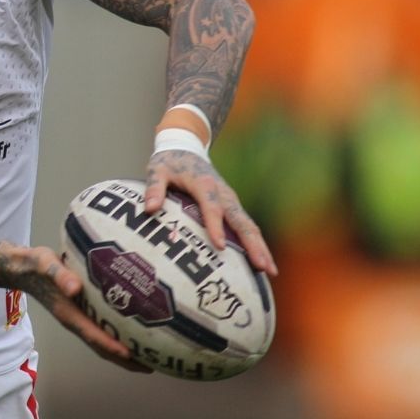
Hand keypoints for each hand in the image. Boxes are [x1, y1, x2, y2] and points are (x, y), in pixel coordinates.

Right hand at [8, 245, 151, 373]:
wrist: (22, 268)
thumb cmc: (36, 265)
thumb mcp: (46, 265)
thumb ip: (60, 275)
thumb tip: (75, 288)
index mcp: (68, 313)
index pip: (93, 335)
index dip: (112, 346)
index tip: (133, 355)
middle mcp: (75, 320)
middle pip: (101, 347)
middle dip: (124, 359)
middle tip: (151, 366)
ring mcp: (78, 318)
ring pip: (102, 341)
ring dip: (124, 353)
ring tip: (149, 358)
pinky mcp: (82, 311)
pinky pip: (102, 330)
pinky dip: (118, 337)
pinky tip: (133, 334)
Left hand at [145, 150, 276, 276]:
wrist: (186, 147)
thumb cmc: (170, 162)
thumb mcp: (157, 170)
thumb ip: (154, 188)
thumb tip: (149, 208)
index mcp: (204, 184)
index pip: (212, 208)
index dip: (215, 226)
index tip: (219, 246)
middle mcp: (223, 193)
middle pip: (241, 220)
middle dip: (253, 244)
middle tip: (263, 267)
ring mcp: (231, 200)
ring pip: (248, 225)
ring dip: (260, 247)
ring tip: (270, 271)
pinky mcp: (232, 206)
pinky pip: (246, 225)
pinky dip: (255, 242)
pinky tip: (261, 261)